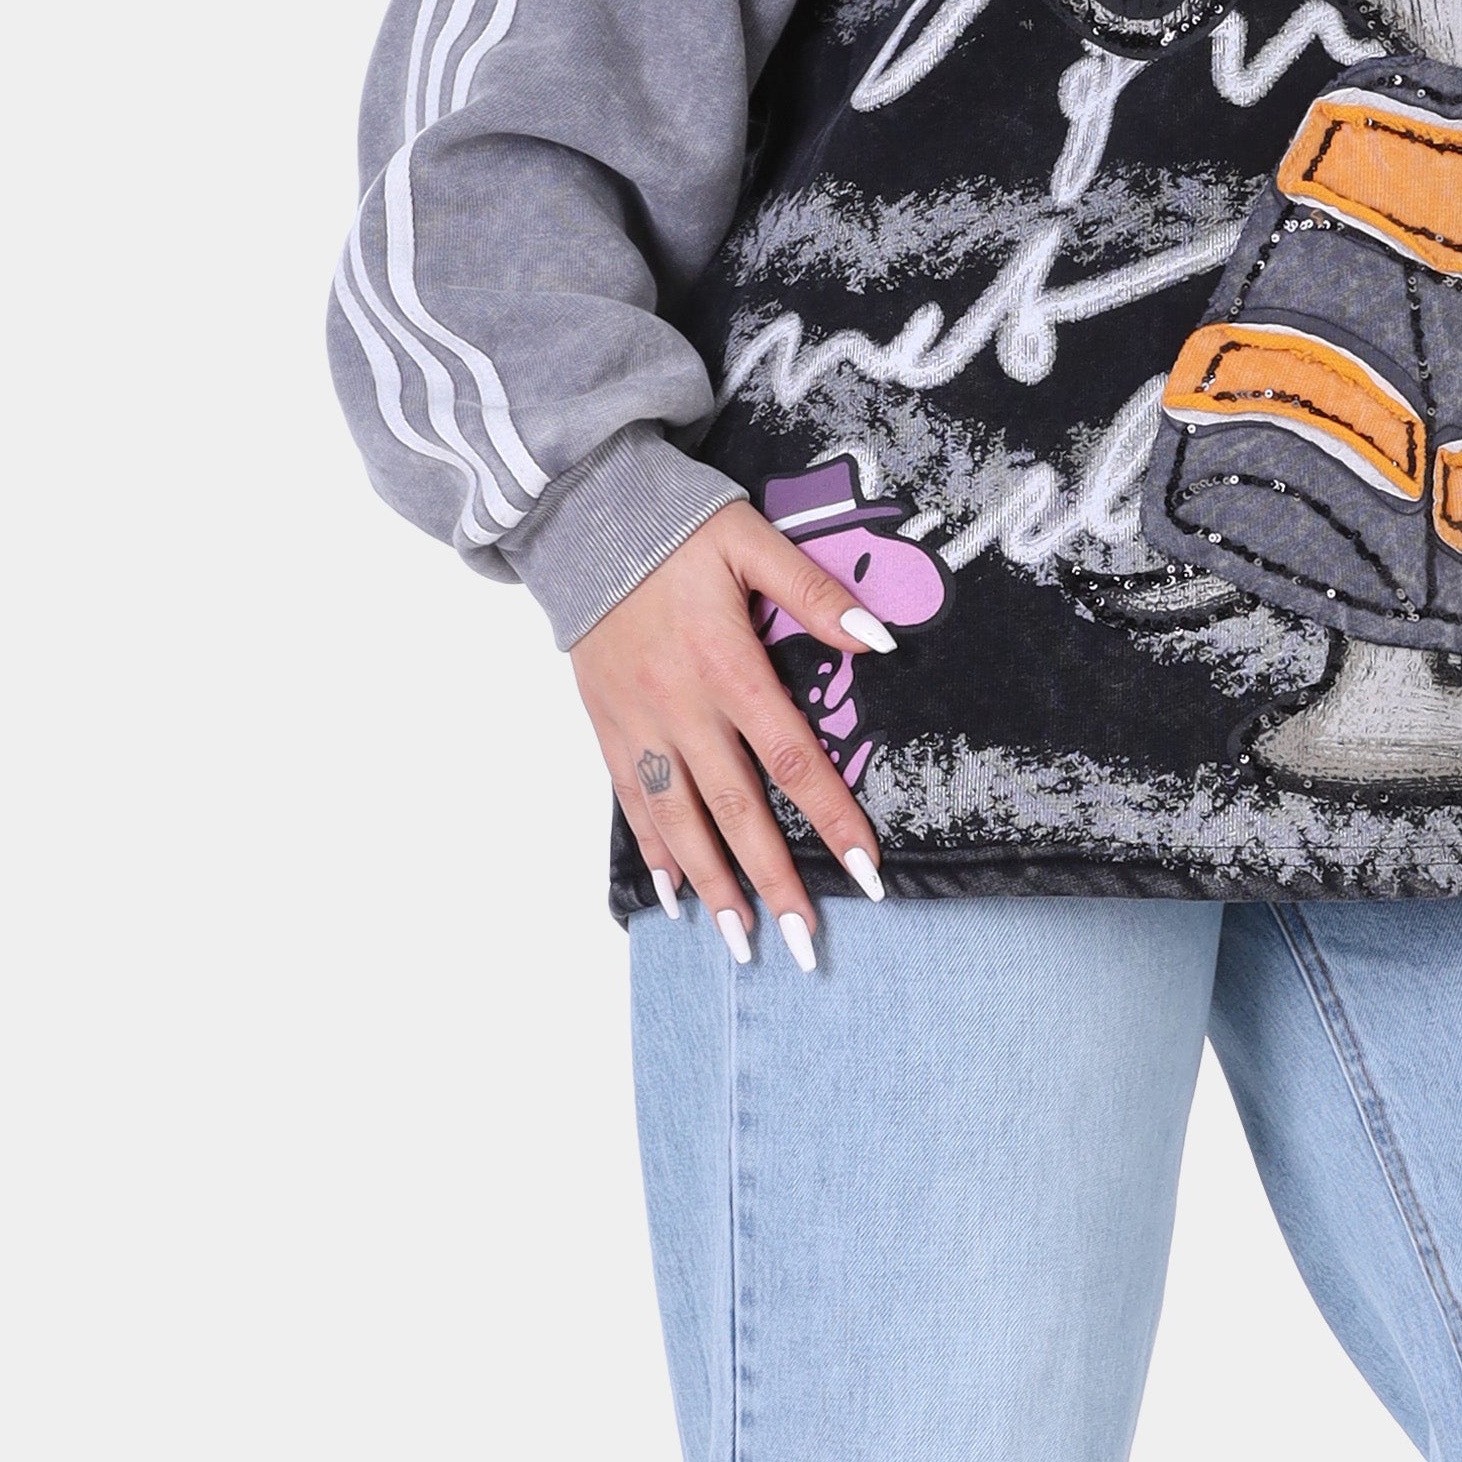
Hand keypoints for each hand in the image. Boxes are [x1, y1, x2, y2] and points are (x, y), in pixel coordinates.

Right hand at [572, 504, 893, 966]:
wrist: (581, 517)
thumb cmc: (676, 528)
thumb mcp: (753, 541)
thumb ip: (815, 592)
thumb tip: (880, 640)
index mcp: (728, 666)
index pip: (792, 758)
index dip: (831, 818)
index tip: (867, 871)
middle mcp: (682, 706)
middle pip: (736, 809)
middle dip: (773, 880)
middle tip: (803, 944)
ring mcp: (638, 722)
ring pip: (680, 819)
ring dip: (714, 884)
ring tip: (743, 940)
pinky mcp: (606, 725)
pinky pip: (633, 801)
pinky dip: (655, 852)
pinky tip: (678, 897)